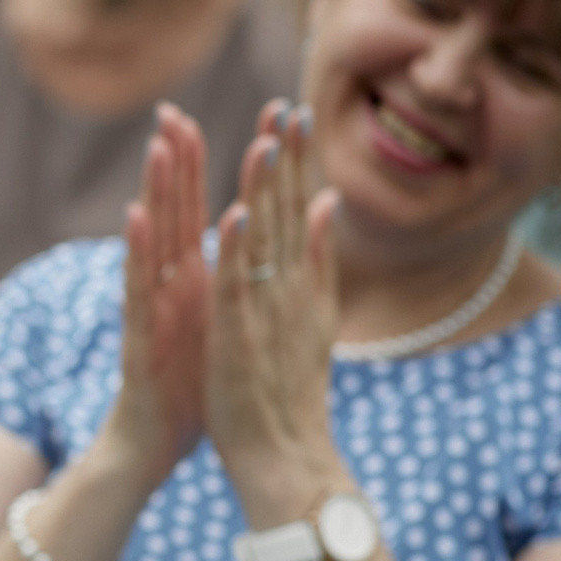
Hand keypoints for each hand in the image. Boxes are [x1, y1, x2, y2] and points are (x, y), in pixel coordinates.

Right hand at [95, 105, 212, 488]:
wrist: (151, 446)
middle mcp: (166, 287)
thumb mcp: (217, 323)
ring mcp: (150, 309)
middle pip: (169, 214)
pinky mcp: (141, 338)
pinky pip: (139, 290)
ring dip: (155, 193)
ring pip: (151, 242)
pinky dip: (138, 252)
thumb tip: (244, 241)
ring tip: (158, 148)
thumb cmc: (187, 388)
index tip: (200, 117)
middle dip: (173, 163)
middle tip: (172, 112)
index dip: (196, 166)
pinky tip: (137, 219)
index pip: (193, 212)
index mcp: (191, 281)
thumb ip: (226, 279)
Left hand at [205, 101, 350, 517]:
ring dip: (262, 192)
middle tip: (285, 105)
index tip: (293, 110)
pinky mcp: (240, 339)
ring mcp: (267, 313)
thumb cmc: (288, 386)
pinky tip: (233, 214)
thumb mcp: (313, 312)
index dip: (296, 159)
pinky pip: (235, 288)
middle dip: (285, 159)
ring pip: (263, 242)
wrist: (285, 455)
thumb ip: (320, 256)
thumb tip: (327, 200)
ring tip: (261, 141)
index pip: (298, 207)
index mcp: (301, 280)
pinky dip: (236, 252)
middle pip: (286, 213)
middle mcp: (290, 289)